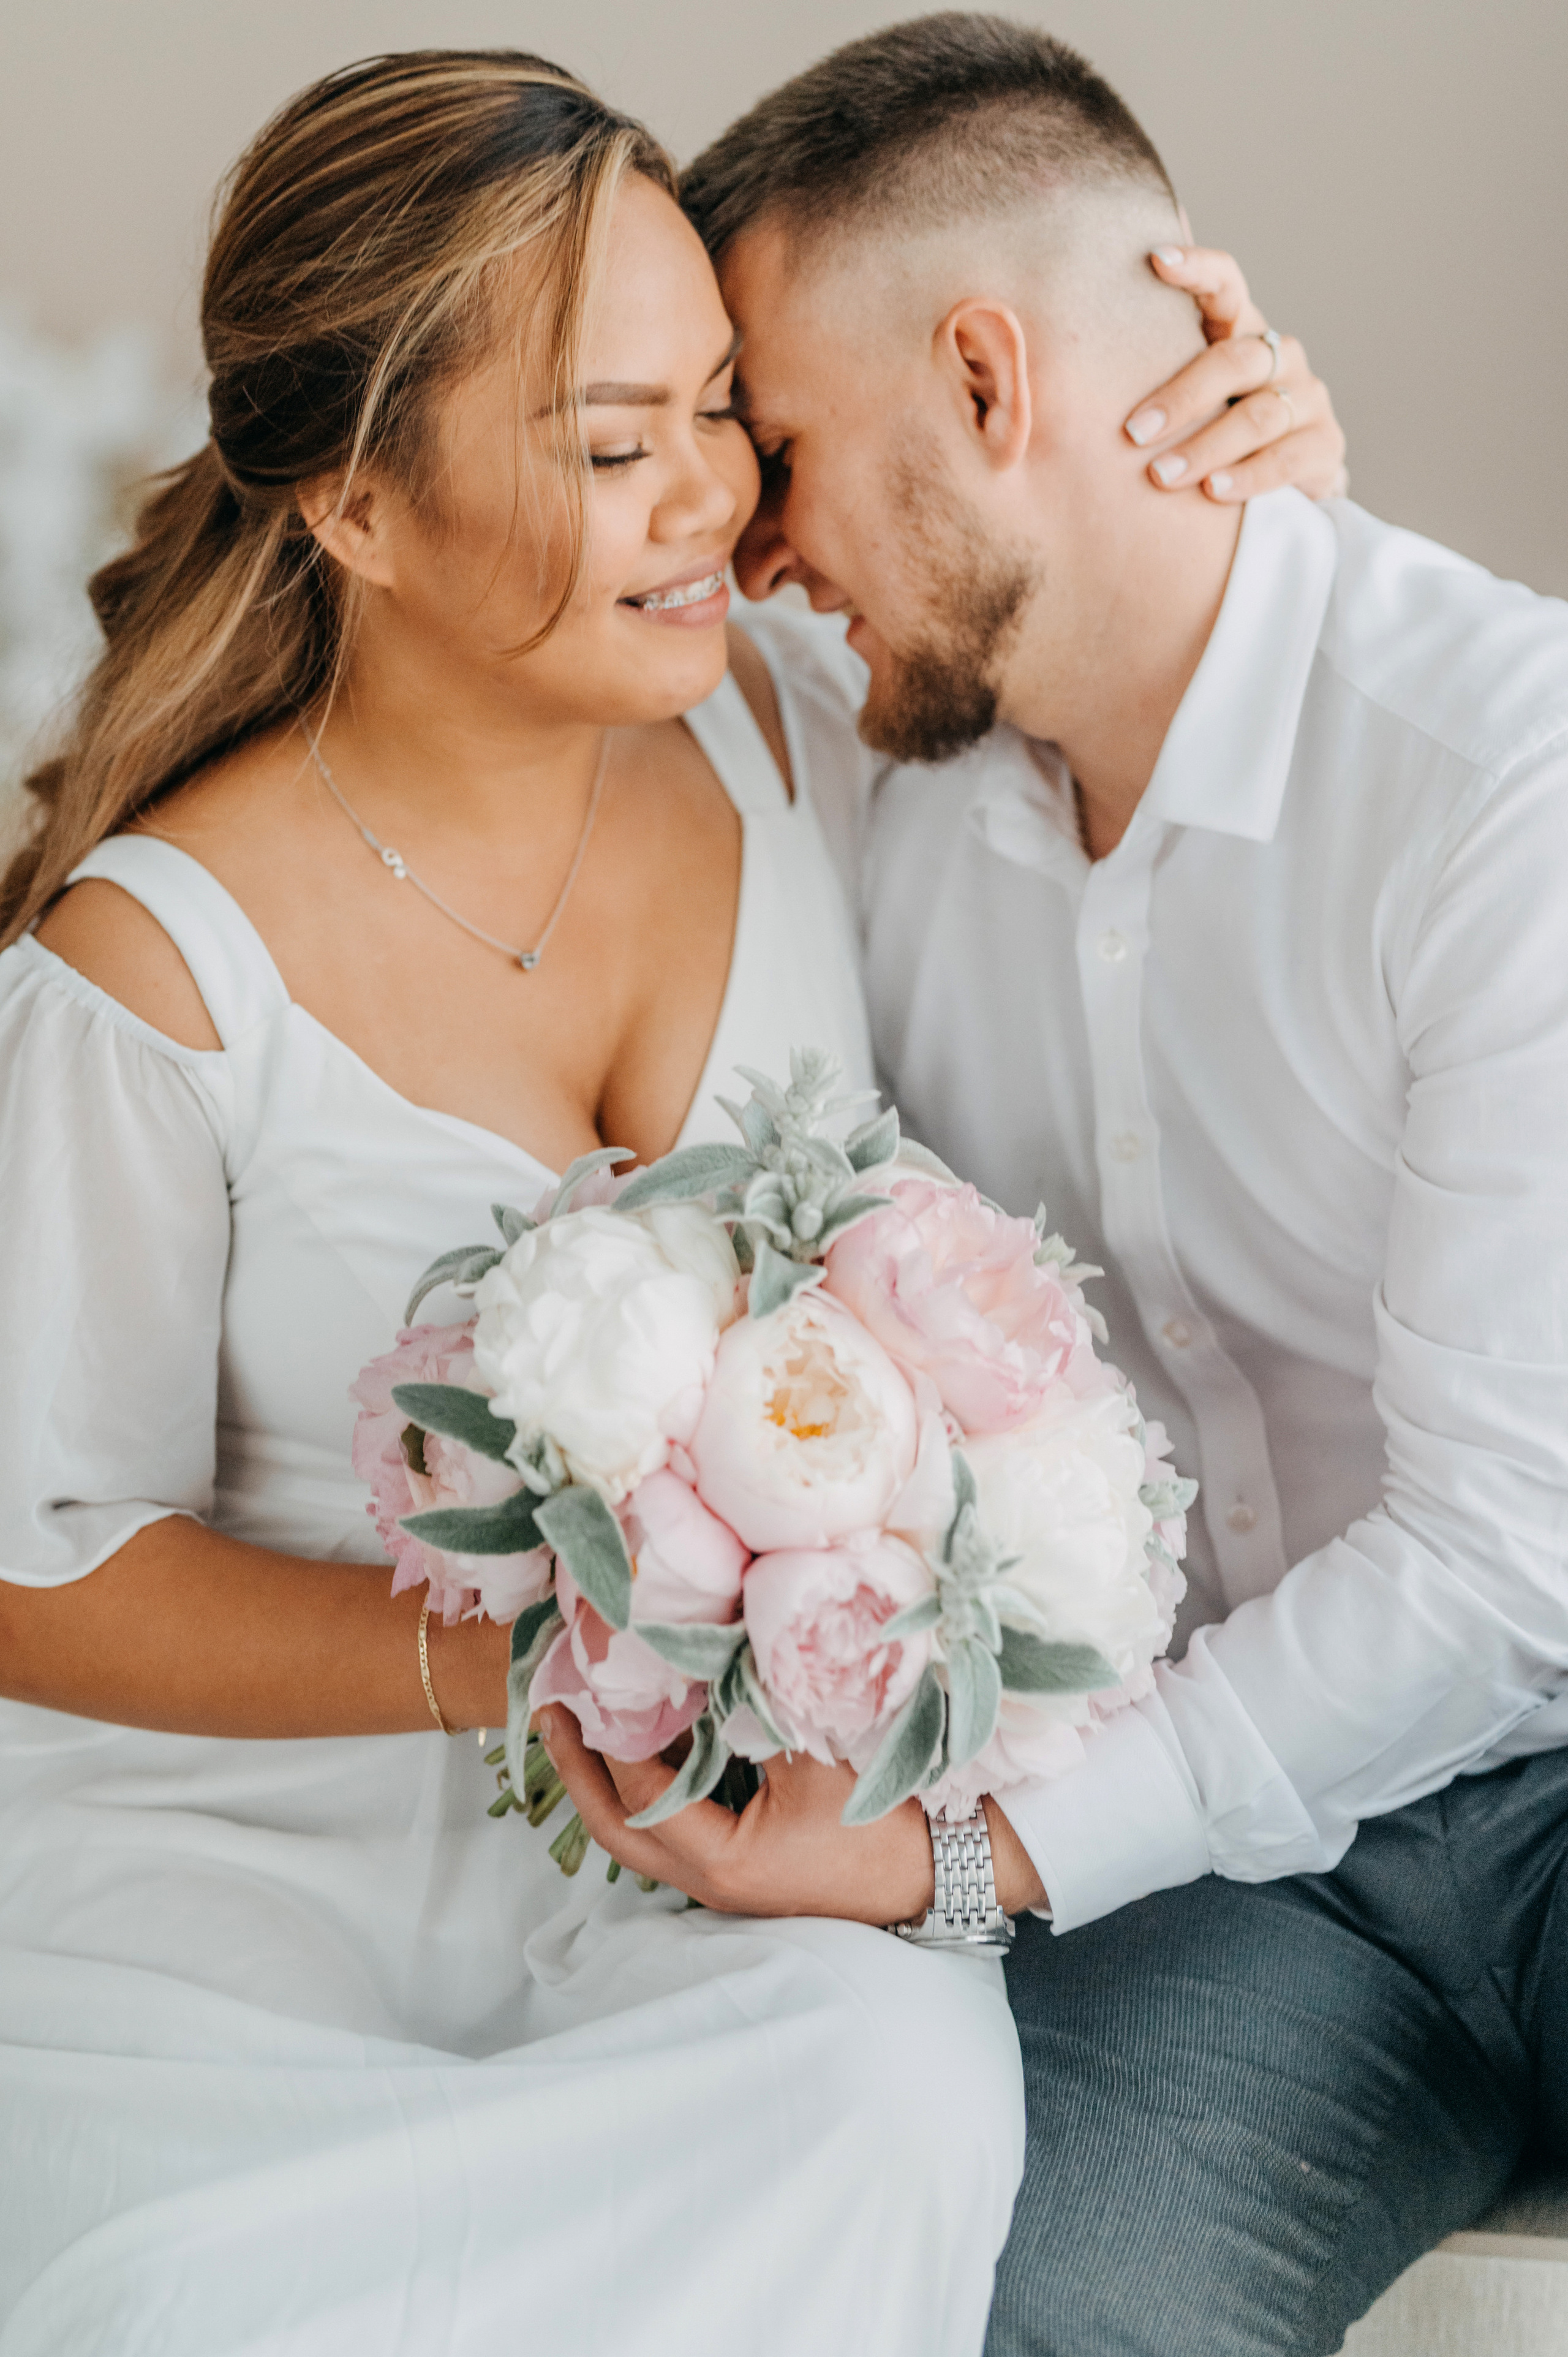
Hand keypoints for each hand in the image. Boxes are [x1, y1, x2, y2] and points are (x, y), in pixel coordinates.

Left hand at [538, 1705, 1046, 1920]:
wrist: (944, 1868)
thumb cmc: (886, 1817)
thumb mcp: (819, 1748)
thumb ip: (757, 1700)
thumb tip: (706, 1639)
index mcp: (719, 1860)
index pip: (637, 1794)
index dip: (604, 1738)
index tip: (580, 1685)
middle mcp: (709, 1879)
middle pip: (618, 1824)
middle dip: (580, 1768)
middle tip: (550, 1709)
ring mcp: (725, 1877)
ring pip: (644, 1826)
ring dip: (614, 1773)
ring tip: (589, 1713)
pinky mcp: (743, 1863)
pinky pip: (678, 1821)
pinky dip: (655, 1779)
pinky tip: (655, 1734)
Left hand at [1123, 245, 1348, 504]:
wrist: (1280, 496)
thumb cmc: (1206, 439)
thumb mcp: (1178, 406)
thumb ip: (1140, 379)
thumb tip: (1043, 359)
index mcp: (1241, 333)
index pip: (1226, 285)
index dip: (1197, 269)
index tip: (1155, 260)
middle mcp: (1280, 356)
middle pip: (1235, 361)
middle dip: (1181, 398)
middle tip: (1134, 433)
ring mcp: (1307, 399)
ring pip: (1259, 415)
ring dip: (1206, 447)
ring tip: (1161, 477)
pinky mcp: (1325, 446)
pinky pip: (1288, 459)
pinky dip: (1248, 477)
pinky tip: (1212, 493)